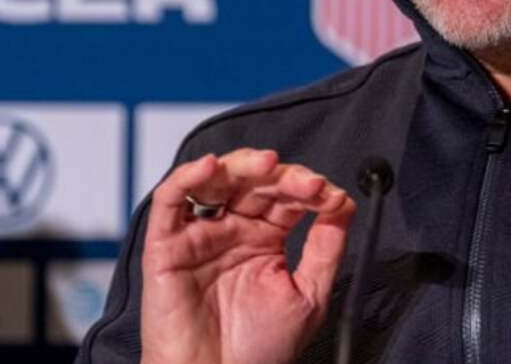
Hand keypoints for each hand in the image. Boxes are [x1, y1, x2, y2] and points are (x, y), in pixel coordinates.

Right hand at [141, 148, 355, 363]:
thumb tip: (345, 201)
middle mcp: (233, 230)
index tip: (330, 195)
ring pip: (216, 180)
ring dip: (242, 164)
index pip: (286, 196)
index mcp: (265, 239)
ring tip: (268, 165)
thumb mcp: (309, 294)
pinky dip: (188, 177)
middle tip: (308, 185)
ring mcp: (200, 234)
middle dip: (283, 176)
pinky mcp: (166, 245)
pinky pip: (170, 200)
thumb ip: (327, 247)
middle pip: (254, 181)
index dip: (308, 188)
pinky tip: (212, 167)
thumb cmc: (259, 351)